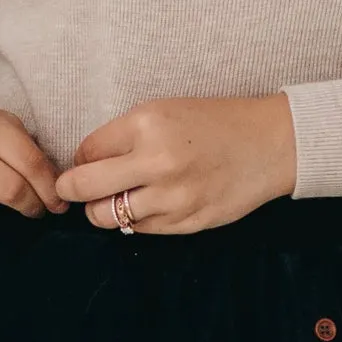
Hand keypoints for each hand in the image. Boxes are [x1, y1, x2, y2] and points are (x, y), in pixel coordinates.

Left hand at [53, 92, 297, 237]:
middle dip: (71, 190)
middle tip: (72, 190)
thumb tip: (83, 165)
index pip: (85, 151)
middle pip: (84, 188)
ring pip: (106, 217)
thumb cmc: (214, 123)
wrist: (269, 144)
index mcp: (147, 125)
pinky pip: (138, 230)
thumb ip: (123, 136)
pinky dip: (134, 220)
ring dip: (100, 210)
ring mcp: (172, 198)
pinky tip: (147, 204)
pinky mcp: (186, 222)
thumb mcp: (163, 111)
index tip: (86, 162)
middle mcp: (156, 163)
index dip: (80, 159)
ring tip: (110, 199)